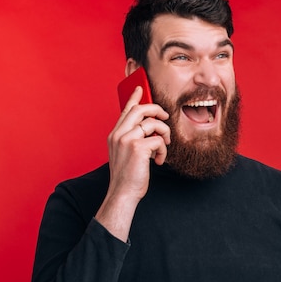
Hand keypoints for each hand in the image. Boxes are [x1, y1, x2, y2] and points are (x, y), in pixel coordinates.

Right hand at [95, 86, 170, 239]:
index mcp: (115, 134)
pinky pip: (159, 140)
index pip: (126, 110)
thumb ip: (133, 138)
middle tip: (165, 117)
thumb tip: (150, 128)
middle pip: (141, 109)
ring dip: (164, 135)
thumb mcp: (126, 153)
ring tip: (162, 149)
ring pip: (153, 124)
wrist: (123, 194)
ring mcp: (127, 139)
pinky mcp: (138, 147)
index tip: (141, 87)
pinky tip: (159, 161)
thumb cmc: (127, 176)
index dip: (134, 97)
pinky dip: (163, 150)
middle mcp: (119, 134)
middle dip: (157, 110)